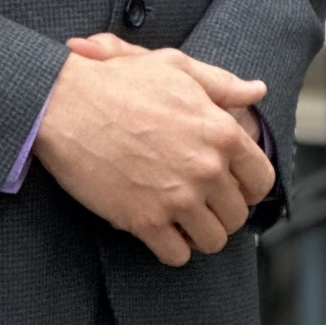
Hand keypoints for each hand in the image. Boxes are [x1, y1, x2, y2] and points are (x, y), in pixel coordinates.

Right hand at [33, 45, 273, 266]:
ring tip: (180, 218)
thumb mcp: (175, 68)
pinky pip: (177, 256)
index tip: (231, 186)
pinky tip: (158, 227)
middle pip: (237, 214)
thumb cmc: (118, 82)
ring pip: (213, 241)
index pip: (262, 179)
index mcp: (220, 131)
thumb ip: (221, 83)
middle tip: (197, 201)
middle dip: (221, 211)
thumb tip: (256, 91)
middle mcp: (206, 168)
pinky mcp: (144, 221)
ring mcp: (176, 198)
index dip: (249, 186)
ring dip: (199, 233)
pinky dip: (170, 247)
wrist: (63, 104)